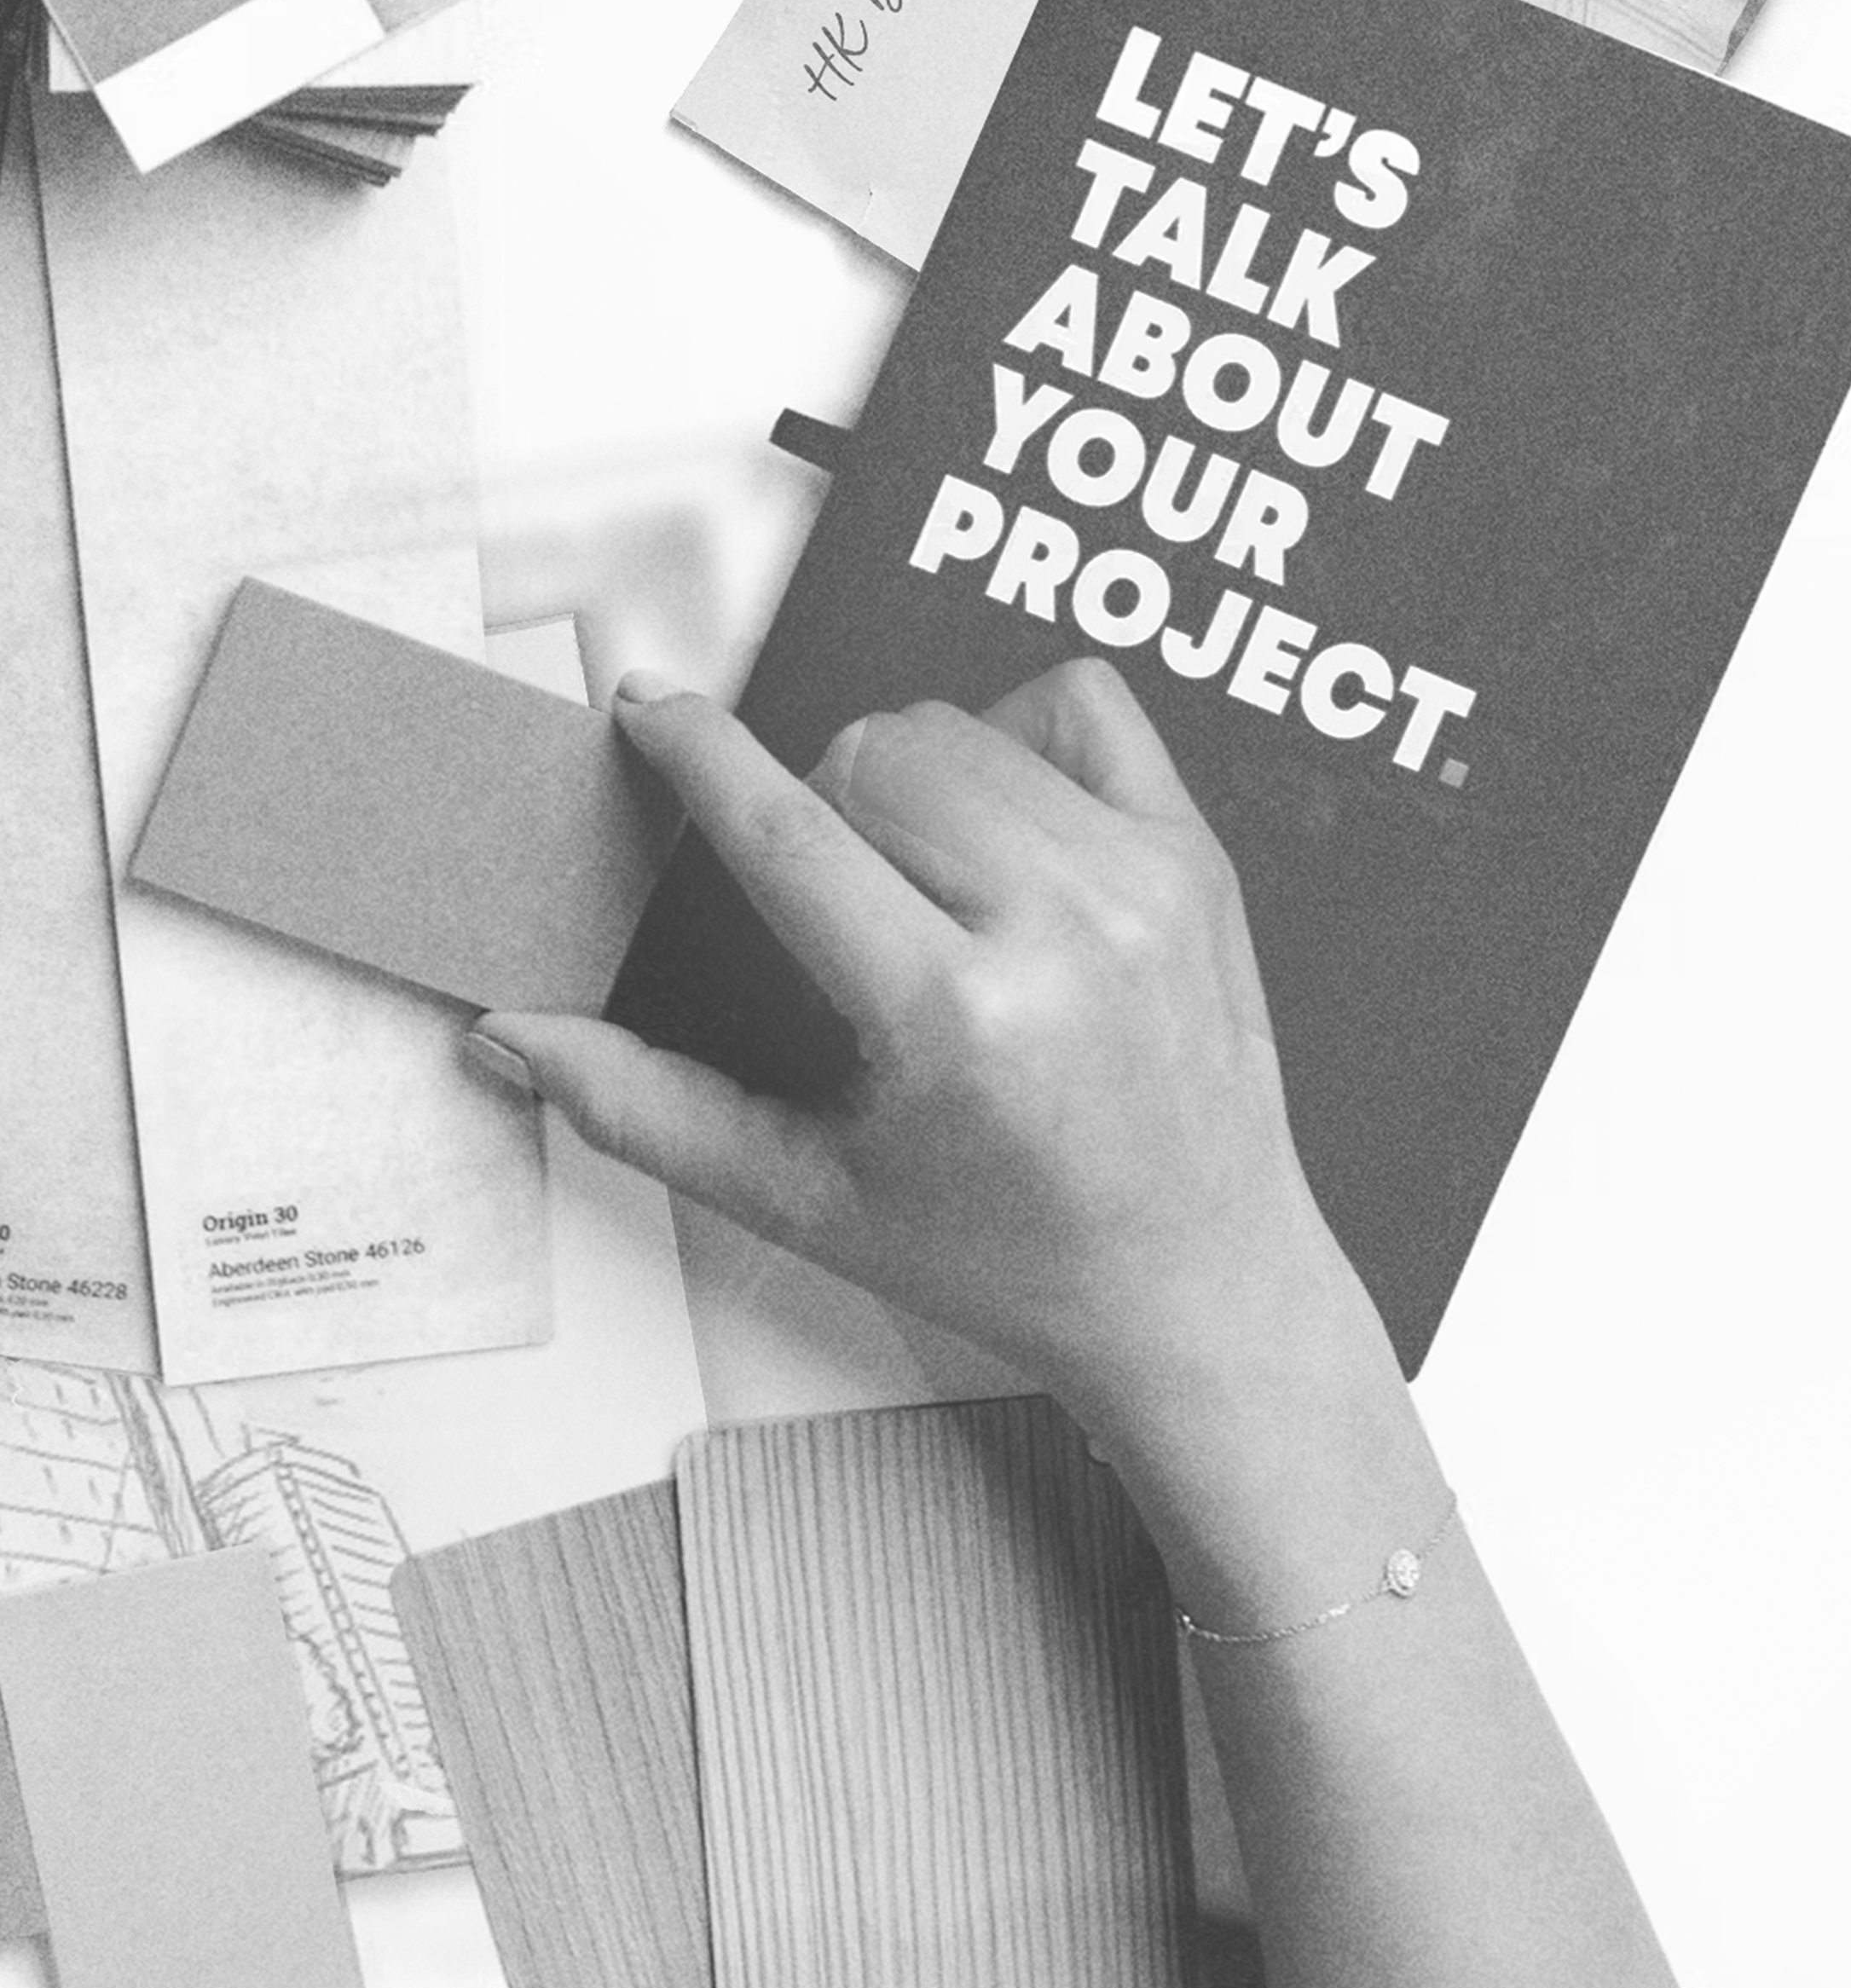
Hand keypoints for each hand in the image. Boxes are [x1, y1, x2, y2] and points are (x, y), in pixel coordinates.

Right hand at [473, 657, 1392, 1466]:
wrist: (1193, 1284)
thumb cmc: (1007, 1252)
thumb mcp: (807, 1201)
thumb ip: (647, 1110)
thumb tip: (518, 1035)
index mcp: (956, 1020)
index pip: (789, 830)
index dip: (698, 753)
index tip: (650, 710)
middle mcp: (1061, 931)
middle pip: (872, 757)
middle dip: (818, 805)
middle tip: (835, 906)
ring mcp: (1142, 882)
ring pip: (963, 726)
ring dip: (908, 779)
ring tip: (920, 883)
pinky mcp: (1195, 856)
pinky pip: (1080, 703)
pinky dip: (1020, 736)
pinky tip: (1007, 823)